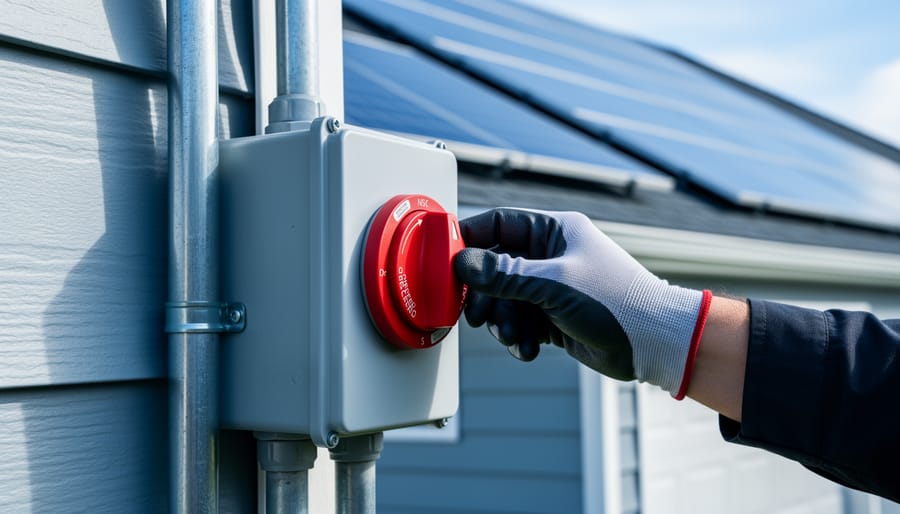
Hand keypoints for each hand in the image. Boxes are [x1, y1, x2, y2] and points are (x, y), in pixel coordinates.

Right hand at [453, 208, 709, 395]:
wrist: (654, 343)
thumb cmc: (616, 301)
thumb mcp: (554, 284)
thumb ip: (504, 274)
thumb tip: (461, 263)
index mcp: (553, 231)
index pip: (498, 224)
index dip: (469, 240)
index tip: (445, 262)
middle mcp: (549, 255)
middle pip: (494, 266)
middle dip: (484, 294)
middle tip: (476, 315)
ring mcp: (550, 287)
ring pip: (504, 299)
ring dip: (501, 321)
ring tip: (512, 337)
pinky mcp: (553, 317)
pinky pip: (519, 322)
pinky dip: (518, 337)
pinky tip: (528, 350)